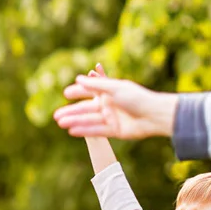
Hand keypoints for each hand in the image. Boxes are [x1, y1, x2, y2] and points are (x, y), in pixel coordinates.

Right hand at [54, 73, 176, 141]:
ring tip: (60, 123)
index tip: (65, 93)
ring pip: (89, 120)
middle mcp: (109, 105)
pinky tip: (72, 131)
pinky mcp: (115, 131)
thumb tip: (78, 78)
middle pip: (87, 109)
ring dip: (75, 121)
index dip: (78, 92)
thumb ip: (96, 84)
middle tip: (56, 115)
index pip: (90, 91)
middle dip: (72, 111)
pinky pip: (97, 131)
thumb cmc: (137, 98)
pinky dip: (85, 130)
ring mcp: (112, 118)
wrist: (154, 115)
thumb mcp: (114, 88)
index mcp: (110, 93)